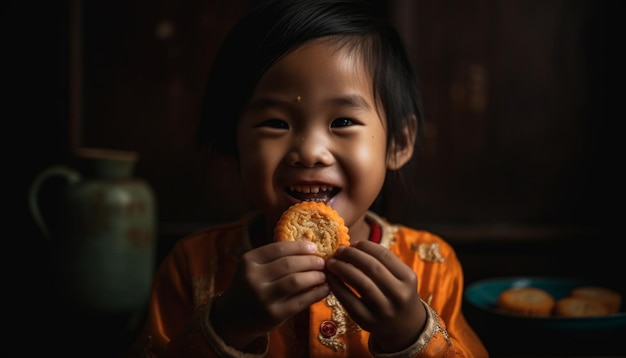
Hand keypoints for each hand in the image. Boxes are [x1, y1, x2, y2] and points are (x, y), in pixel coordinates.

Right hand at [211, 240, 328, 348]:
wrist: (233, 318)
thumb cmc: (249, 287)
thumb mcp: (252, 268)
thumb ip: (273, 258)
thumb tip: (309, 249)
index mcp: (248, 261)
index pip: (278, 249)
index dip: (299, 247)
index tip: (313, 247)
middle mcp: (253, 278)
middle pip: (289, 264)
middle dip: (310, 261)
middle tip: (322, 262)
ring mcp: (263, 298)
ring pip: (296, 281)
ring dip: (315, 276)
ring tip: (323, 275)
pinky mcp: (274, 315)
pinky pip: (300, 301)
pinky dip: (316, 293)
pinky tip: (325, 289)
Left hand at [326, 240, 426, 352]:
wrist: (405, 327)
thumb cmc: (398, 294)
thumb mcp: (400, 278)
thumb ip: (382, 262)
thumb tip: (353, 246)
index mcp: (408, 278)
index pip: (384, 254)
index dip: (365, 246)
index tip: (352, 243)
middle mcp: (399, 294)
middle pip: (372, 267)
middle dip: (351, 255)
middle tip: (338, 251)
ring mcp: (384, 309)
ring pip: (360, 283)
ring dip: (342, 269)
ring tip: (332, 263)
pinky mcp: (368, 321)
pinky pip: (349, 301)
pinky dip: (337, 287)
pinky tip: (331, 279)